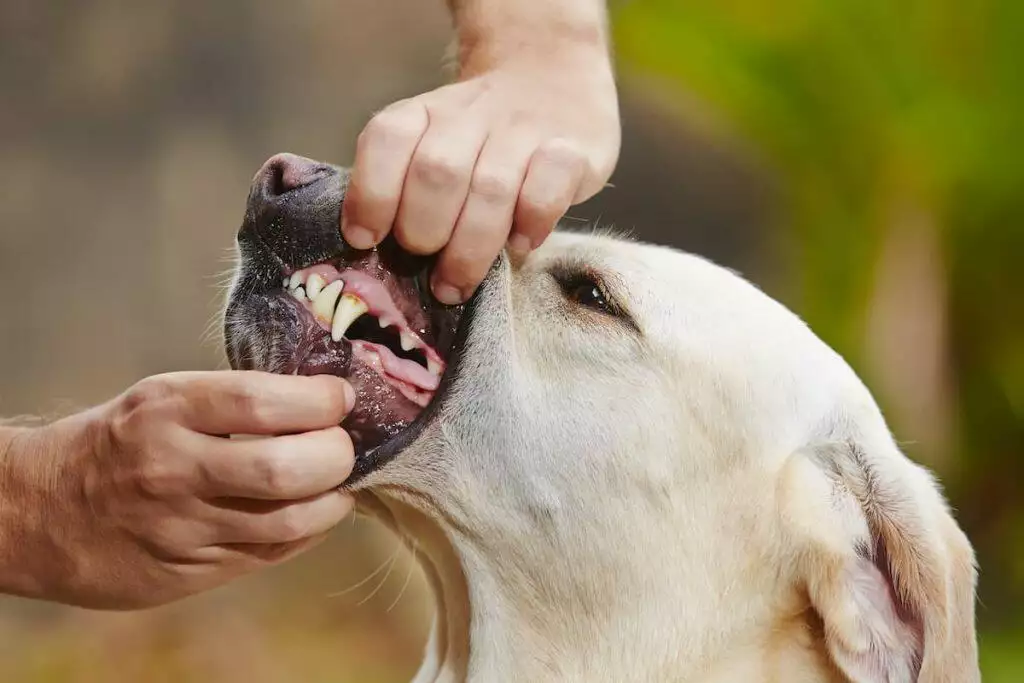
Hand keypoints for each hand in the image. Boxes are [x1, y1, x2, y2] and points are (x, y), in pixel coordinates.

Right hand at [0, 371, 354, 608]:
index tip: (341, 398)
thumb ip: (233, 403)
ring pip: (288, 521)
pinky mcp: (189, 570)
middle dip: (337, 455)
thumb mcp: (161, 400)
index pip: (262, 402)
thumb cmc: (117, 443)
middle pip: (285, 467)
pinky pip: (270, 553)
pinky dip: (306, 532)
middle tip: (345, 447)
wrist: (38, 512)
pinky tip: (311, 514)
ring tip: (336, 485)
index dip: (320, 401)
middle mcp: (174, 468)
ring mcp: (182, 526)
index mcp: (167, 410)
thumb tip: (320, 402)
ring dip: (333, 501)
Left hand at [342, 36, 619, 304]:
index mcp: (425, 114)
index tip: (366, 240)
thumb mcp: (434, 142)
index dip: (371, 193)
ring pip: (490, 188)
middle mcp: (471, 116)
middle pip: (437, 172)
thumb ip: (406, 186)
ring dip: (469, 248)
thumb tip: (379, 255)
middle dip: (424, 231)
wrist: (551, 77)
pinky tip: (521, 244)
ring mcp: (524, 131)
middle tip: (428, 268)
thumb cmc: (480, 140)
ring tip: (457, 286)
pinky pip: (547, 189)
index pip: (387, 139)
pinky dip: (530, 224)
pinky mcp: (574, 150)